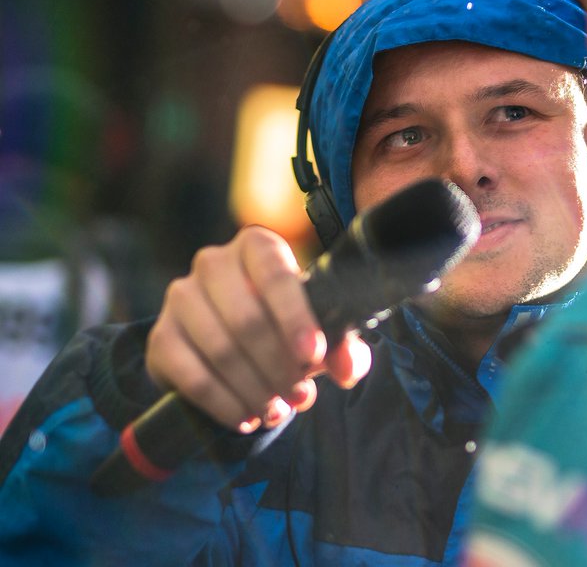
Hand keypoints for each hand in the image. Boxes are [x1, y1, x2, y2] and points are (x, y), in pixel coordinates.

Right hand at [146, 226, 372, 431]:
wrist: (231, 343)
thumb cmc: (284, 327)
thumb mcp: (317, 331)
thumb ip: (342, 346)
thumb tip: (350, 370)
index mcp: (257, 247)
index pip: (275, 276)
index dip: (295, 317)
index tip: (312, 354)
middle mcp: (212, 263)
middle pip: (247, 319)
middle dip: (279, 366)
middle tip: (301, 396)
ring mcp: (180, 298)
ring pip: (220, 350)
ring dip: (255, 388)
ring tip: (278, 410)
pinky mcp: (161, 337)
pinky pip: (192, 376)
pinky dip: (224, 403)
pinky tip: (247, 417)